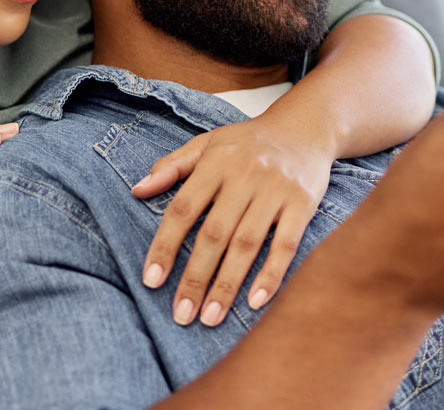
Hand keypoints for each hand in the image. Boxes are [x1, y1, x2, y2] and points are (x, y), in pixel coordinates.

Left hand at [130, 116, 332, 326]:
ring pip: (247, 244)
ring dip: (227, 284)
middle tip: (182, 314)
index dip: (165, 246)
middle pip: (214, 234)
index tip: (152, 280)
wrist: (306, 126)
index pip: (183, 209)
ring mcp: (275, 190)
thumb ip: (172, 166)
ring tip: (210, 317)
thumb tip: (136, 190)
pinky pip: (286, 244)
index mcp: (215, 162)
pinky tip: (255, 302)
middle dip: (195, 277)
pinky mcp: (303, 203)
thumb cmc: (249, 142)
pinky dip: (271, 274)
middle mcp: (244, 176)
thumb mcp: (208, 143)